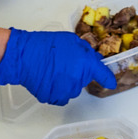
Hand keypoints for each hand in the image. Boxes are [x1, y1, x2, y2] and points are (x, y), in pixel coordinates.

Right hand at [0, 29, 116, 105]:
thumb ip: (86, 51)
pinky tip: (49, 80)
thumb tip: (94, 59)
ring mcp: (67, 91)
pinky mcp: (55, 98)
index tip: (111, 82)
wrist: (25, 56)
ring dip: (67, 82)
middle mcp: (79, 79)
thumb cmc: (46, 45)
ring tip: (54, 70)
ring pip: (73, 89)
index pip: (103, 74)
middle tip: (64, 63)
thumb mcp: (71, 40)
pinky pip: (62, 96)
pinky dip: (57, 90)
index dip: (108, 78)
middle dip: (78, 72)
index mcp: (86, 64)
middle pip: (84, 79)